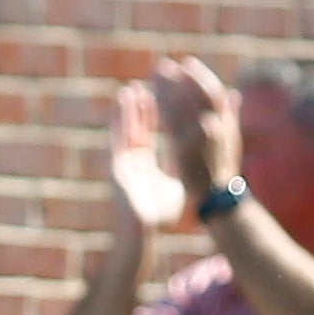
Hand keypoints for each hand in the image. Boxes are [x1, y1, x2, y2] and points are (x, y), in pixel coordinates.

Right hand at [106, 80, 189, 236]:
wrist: (143, 230)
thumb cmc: (159, 215)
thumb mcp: (177, 185)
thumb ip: (184, 168)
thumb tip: (198, 159)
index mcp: (144, 165)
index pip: (149, 133)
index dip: (152, 114)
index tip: (157, 95)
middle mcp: (131, 160)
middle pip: (136, 127)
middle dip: (141, 106)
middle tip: (145, 84)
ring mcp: (122, 161)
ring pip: (124, 129)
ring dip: (127, 108)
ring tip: (131, 88)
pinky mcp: (115, 164)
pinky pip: (116, 136)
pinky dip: (117, 119)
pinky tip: (120, 104)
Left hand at [149, 55, 239, 207]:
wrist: (220, 199)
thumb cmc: (223, 168)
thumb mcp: (230, 141)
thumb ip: (229, 116)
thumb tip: (233, 94)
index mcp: (227, 124)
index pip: (214, 93)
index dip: (201, 76)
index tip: (187, 61)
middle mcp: (220, 129)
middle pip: (200, 96)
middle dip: (182, 78)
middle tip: (163, 64)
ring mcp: (205, 142)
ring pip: (187, 108)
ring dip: (171, 90)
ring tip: (154, 75)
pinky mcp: (188, 153)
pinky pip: (176, 127)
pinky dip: (168, 111)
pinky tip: (153, 99)